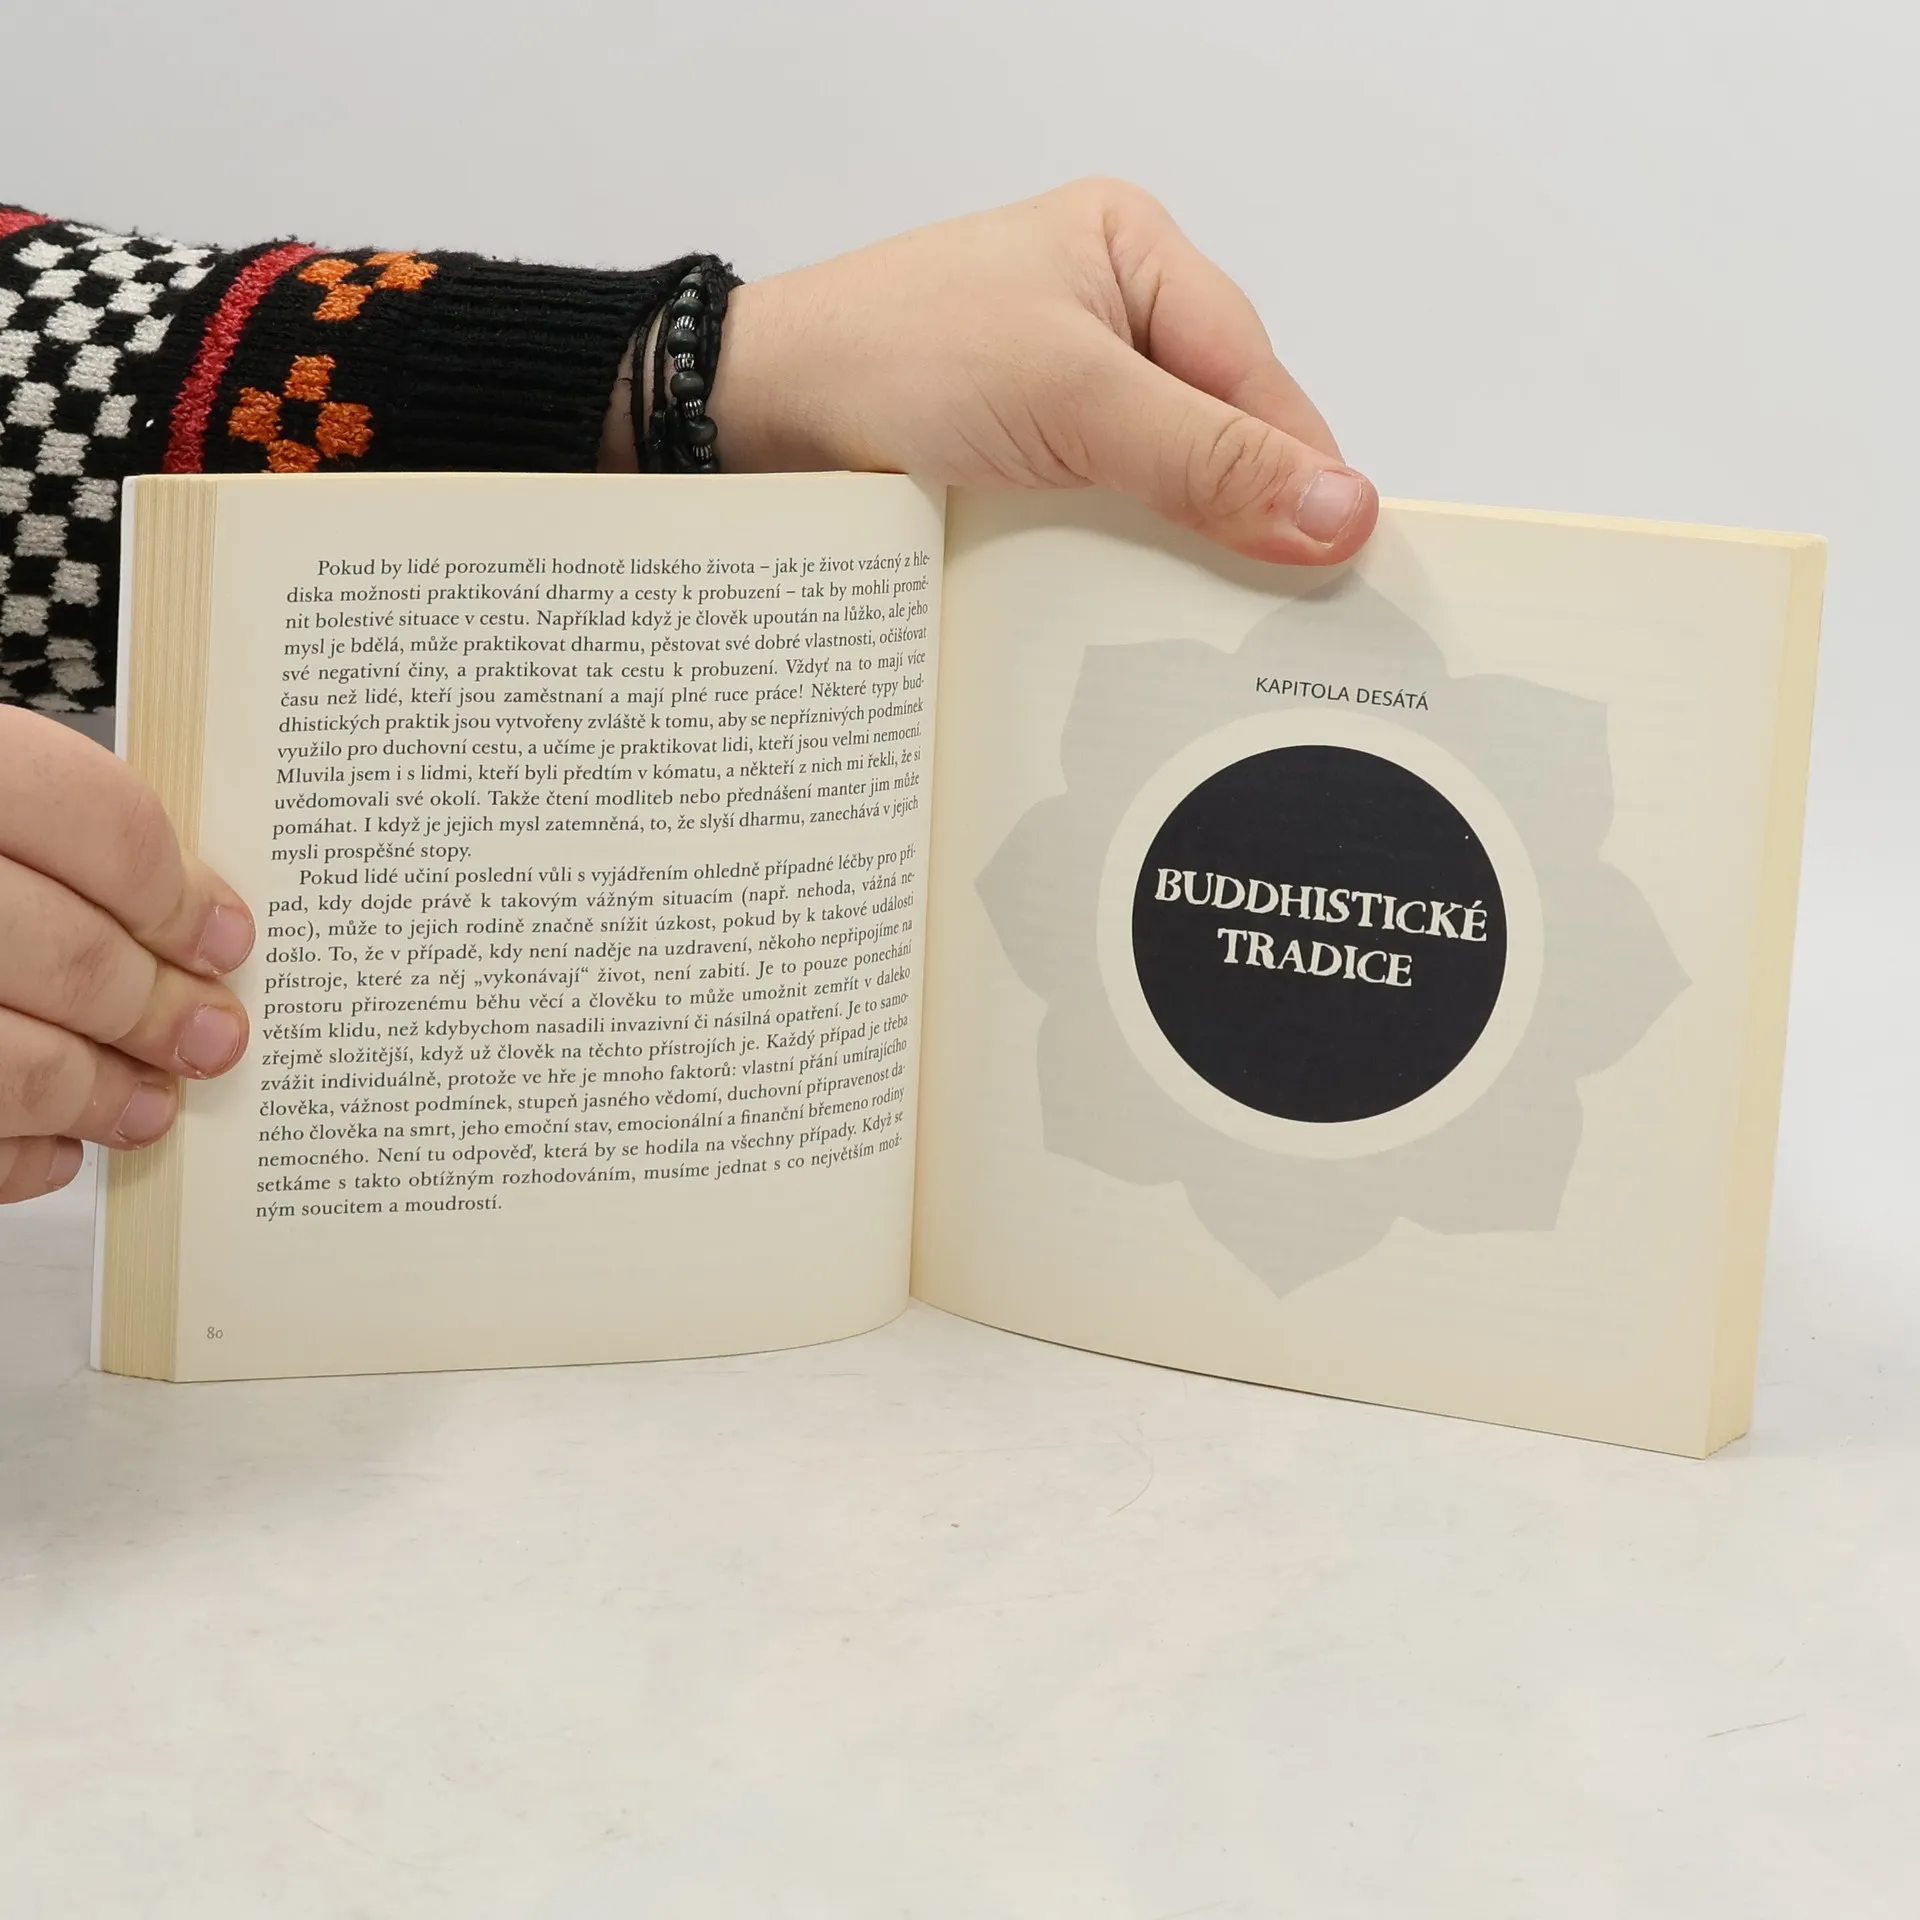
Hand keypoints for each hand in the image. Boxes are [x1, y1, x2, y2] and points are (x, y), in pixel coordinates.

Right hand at [0, 709, 253, 1203]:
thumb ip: (44, 836)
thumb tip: (189, 926)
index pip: (99, 825)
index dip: (177, 895)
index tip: (225, 939)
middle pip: (69, 954)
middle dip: (157, 1010)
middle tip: (209, 1037)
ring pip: (13, 1062)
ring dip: (97, 1094)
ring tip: (146, 1104)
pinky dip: (14, 1155)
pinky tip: (51, 1147)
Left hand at [708, 178, 1376, 563]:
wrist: (753, 419)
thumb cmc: (892, 359)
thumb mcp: (1072, 397)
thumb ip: (1205, 458)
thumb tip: (1341, 512)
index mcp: (1135, 256)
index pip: (1255, 378)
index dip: (1297, 473)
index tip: (1337, 564)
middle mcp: (1107, 321)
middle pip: (1217, 439)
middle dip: (1235, 520)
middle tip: (1268, 617)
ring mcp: (1062, 398)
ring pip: (1162, 491)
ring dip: (1172, 554)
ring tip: (1196, 625)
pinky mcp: (1023, 465)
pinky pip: (1103, 521)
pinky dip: (1115, 566)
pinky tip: (1123, 610)